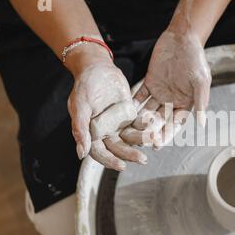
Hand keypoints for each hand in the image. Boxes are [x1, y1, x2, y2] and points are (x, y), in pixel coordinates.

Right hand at [67, 47, 146, 169]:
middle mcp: (105, 133)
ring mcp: (118, 125)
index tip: (121, 165)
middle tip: (143, 159)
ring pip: (130, 138)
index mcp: (91, 134)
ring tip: (152, 142)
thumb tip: (81, 154)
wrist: (97, 68)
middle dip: (130, 154)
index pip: (100, 153)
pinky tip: (155, 129)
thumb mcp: (79, 106)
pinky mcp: (130, 116)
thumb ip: (80, 128)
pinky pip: (139, 124)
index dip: (110, 160)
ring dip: (141, 141)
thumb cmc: (84, 86)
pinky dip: (146, 127)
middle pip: (118, 148)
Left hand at [125, 29, 210, 146]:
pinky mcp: (149, 82)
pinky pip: (140, 96)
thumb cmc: (196, 59)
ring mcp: (160, 93)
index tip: (157, 144)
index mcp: (185, 104)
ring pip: (148, 111)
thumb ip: (201, 102)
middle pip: (160, 120)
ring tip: (129, 131)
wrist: (183, 37)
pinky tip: (124, 113)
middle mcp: (172, 101)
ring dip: (139, 121)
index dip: (166, 134)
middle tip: (139, 141)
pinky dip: (133, 104)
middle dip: (150, 131)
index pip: (175, 124)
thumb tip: (203, 124)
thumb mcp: (201, 81)